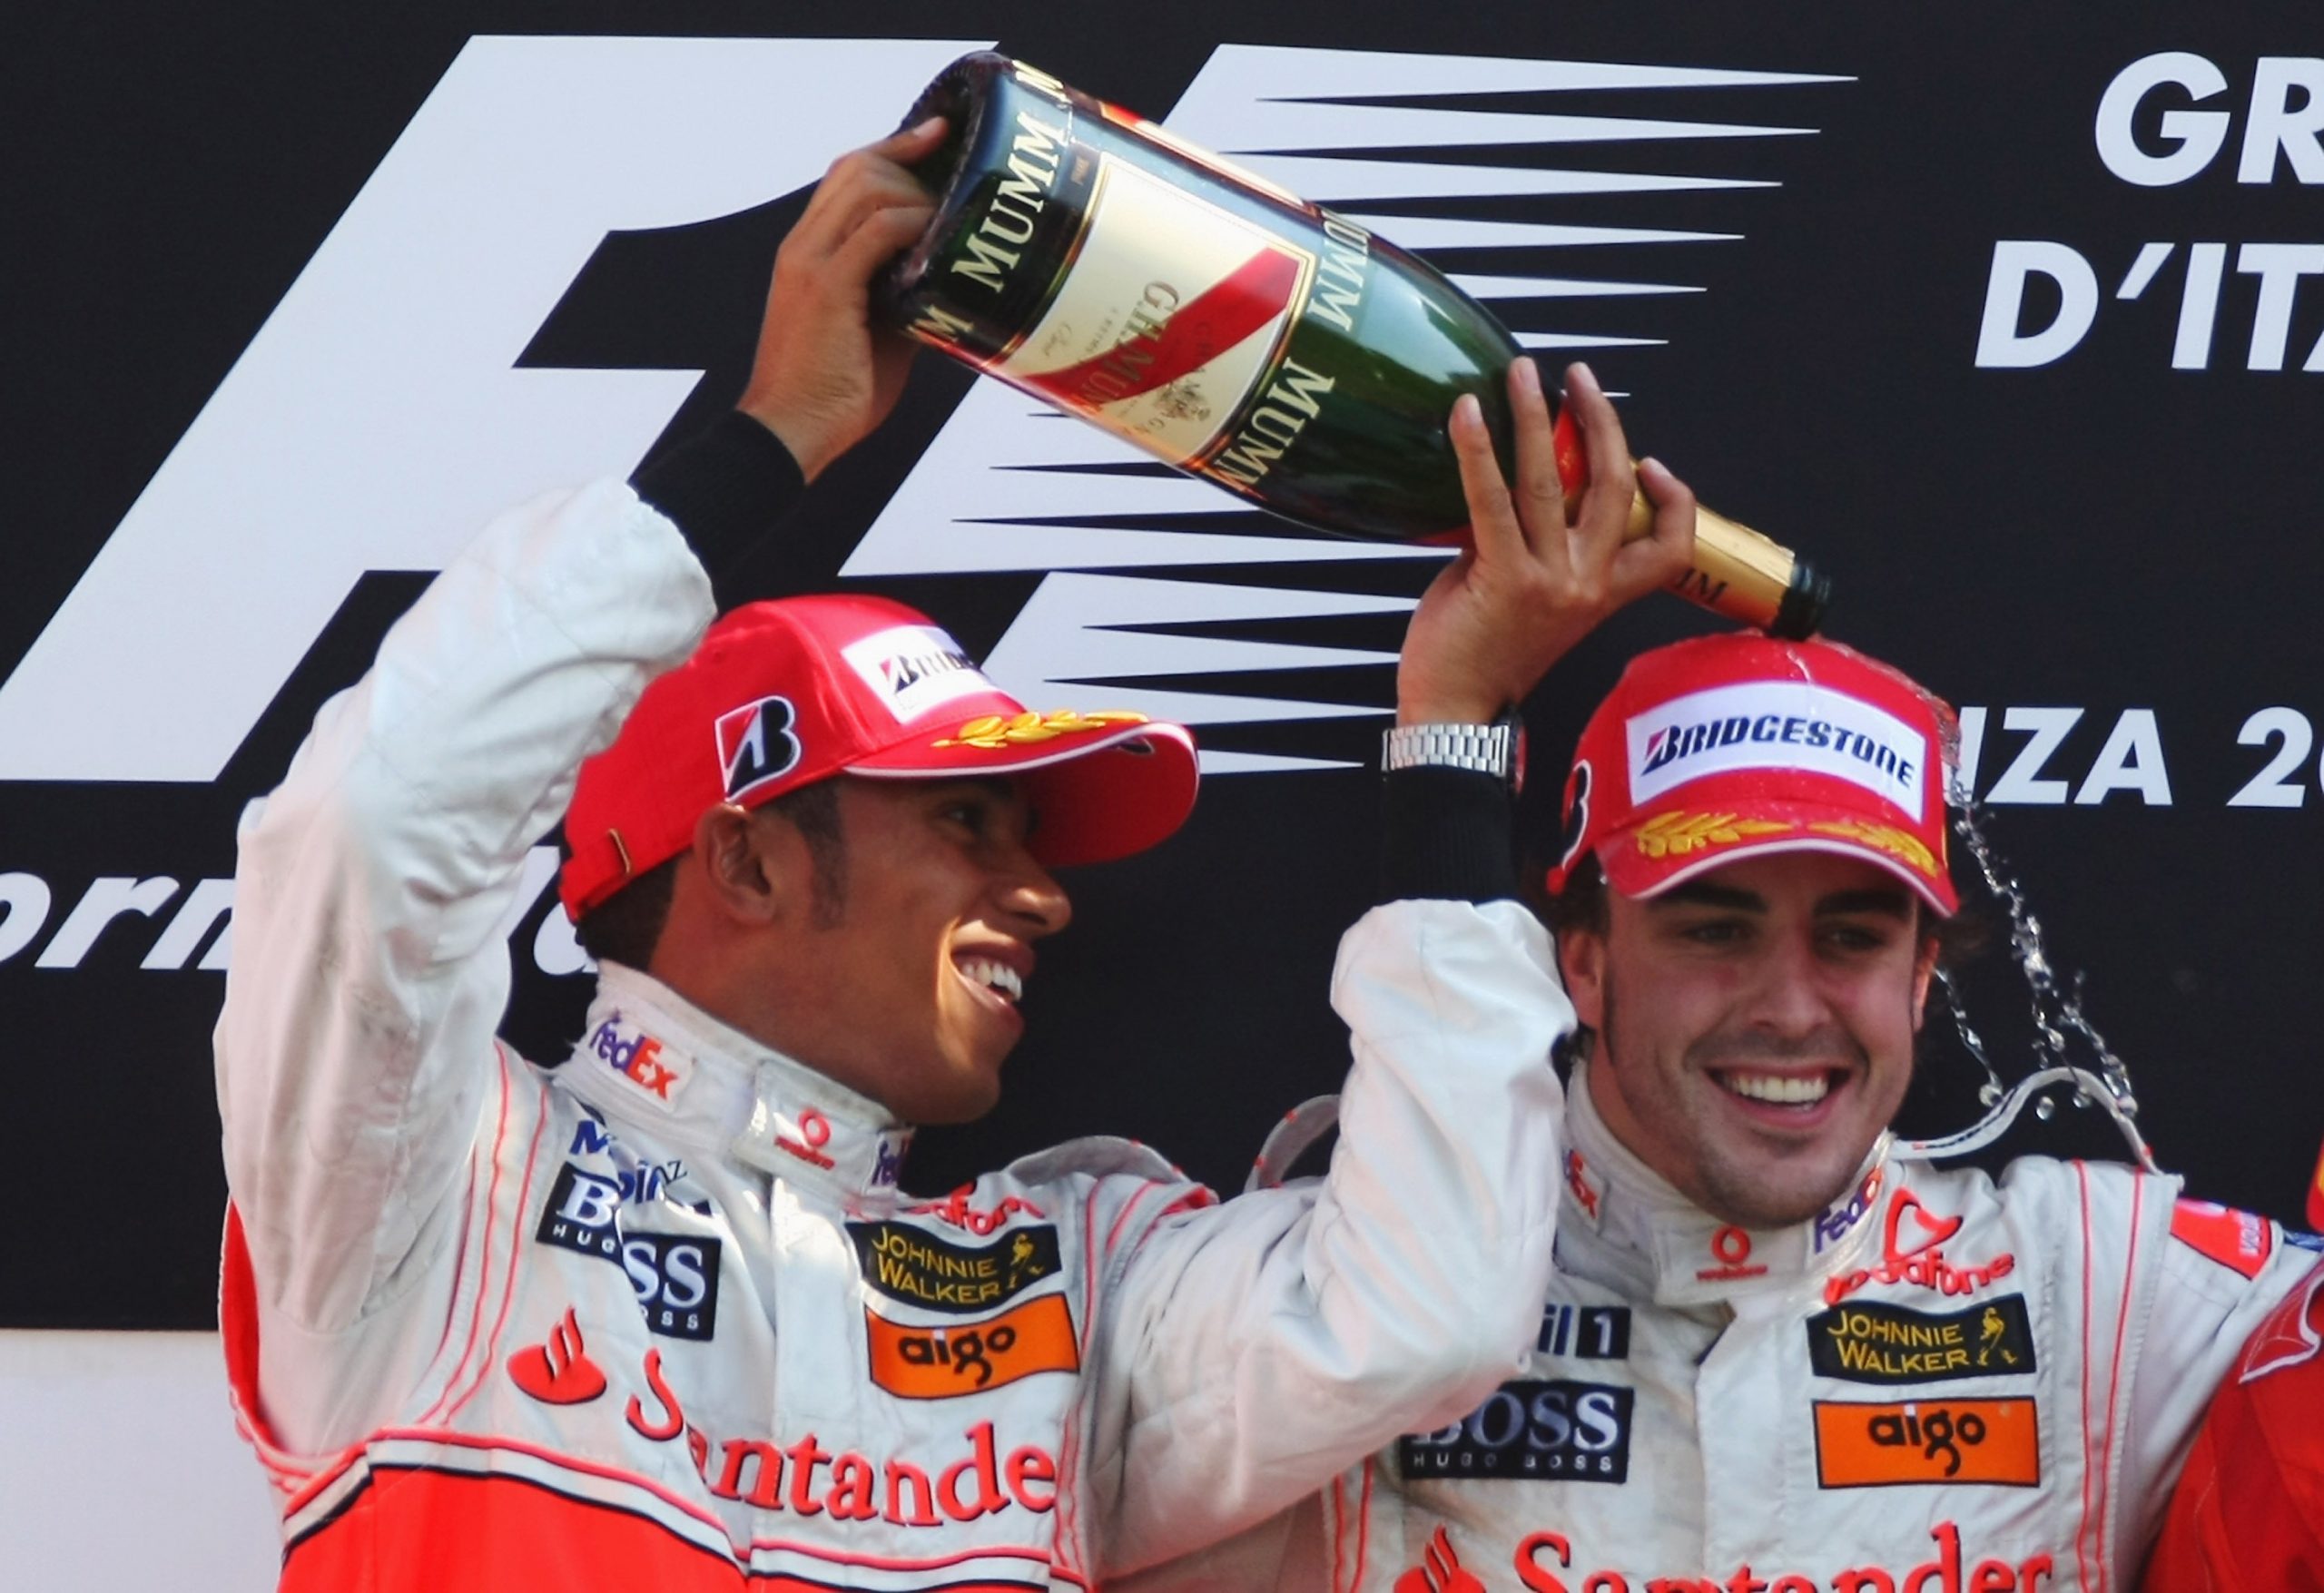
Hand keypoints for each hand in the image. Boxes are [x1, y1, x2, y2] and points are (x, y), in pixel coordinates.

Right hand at [738, 117, 947, 481]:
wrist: (790, 434)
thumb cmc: (832, 396)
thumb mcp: (878, 335)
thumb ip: (906, 299)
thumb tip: (951, 285)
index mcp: (806, 252)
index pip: (844, 177)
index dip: (891, 151)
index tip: (935, 137)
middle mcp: (802, 246)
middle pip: (856, 167)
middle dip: (912, 156)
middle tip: (960, 168)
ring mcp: (811, 263)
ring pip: (867, 188)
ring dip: (919, 193)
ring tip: (955, 214)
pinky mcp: (828, 287)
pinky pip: (879, 230)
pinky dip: (915, 225)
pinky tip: (942, 241)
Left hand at [1395, 359, 1696, 723]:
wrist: (1457, 715)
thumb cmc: (1484, 658)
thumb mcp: (1530, 602)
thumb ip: (1536, 548)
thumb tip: (1510, 490)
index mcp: (1604, 594)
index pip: (1669, 546)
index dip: (1675, 498)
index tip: (1651, 459)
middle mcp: (1588, 584)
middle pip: (1615, 487)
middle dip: (1600, 420)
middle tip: (1578, 376)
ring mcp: (1550, 581)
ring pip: (1555, 482)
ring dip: (1537, 417)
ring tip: (1522, 372)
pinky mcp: (1504, 578)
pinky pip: (1493, 501)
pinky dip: (1480, 451)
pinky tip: (1468, 413)